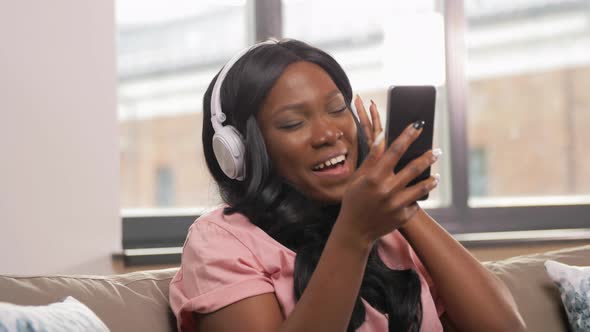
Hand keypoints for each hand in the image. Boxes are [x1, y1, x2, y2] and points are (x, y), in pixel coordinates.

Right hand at [337, 96, 439, 245]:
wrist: (355, 230)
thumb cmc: (354, 200)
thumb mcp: (358, 178)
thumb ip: (372, 158)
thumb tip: (382, 136)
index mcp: (374, 177)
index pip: (395, 151)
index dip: (408, 136)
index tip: (418, 126)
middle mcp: (387, 190)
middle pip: (413, 168)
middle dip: (427, 158)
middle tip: (436, 151)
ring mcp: (396, 205)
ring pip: (421, 187)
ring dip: (431, 180)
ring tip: (436, 176)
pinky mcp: (403, 217)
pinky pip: (415, 203)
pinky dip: (417, 198)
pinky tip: (417, 196)